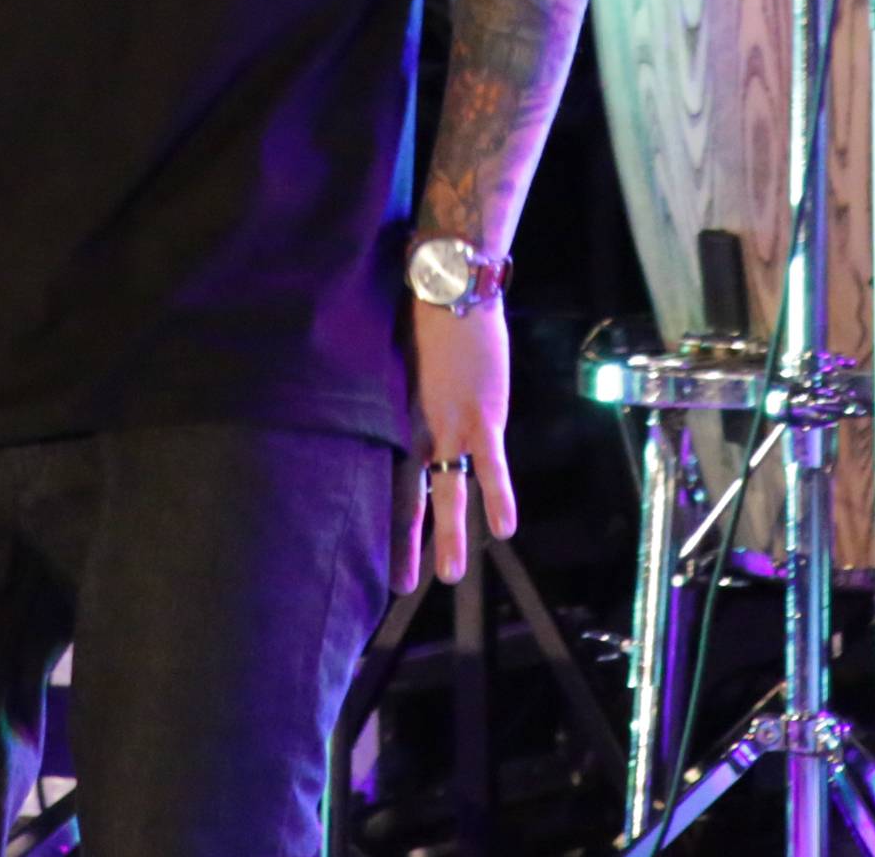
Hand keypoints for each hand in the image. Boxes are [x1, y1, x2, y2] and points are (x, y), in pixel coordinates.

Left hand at [394, 298, 515, 590]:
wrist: (447, 287)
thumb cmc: (417, 312)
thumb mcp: (391, 354)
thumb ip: (388, 386)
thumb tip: (375, 399)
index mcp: (392, 417)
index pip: (383, 477)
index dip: (380, 514)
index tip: (367, 548)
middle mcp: (416, 430)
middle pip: (407, 498)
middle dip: (403, 544)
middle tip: (397, 586)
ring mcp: (451, 427)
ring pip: (449, 494)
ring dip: (449, 537)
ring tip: (447, 577)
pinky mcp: (484, 417)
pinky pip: (492, 467)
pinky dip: (499, 496)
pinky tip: (506, 529)